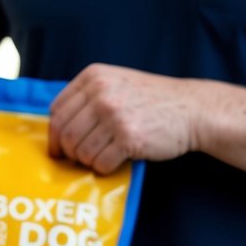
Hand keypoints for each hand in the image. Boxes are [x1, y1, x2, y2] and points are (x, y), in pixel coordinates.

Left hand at [48, 64, 199, 173]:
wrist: (191, 108)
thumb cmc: (151, 100)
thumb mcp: (116, 84)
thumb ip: (88, 98)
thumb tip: (56, 129)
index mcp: (94, 77)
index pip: (57, 111)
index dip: (54, 134)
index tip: (59, 147)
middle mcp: (101, 94)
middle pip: (65, 134)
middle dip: (69, 152)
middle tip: (80, 158)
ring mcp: (115, 116)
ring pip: (80, 151)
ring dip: (88, 161)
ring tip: (103, 155)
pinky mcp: (128, 138)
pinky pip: (100, 163)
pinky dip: (104, 168)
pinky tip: (116, 160)